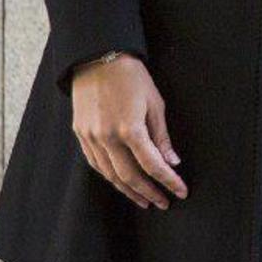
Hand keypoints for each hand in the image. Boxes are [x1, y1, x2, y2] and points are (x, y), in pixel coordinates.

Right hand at [70, 54, 186, 209]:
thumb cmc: (132, 77)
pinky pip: (95, 164)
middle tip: (163, 203)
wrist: (98, 58)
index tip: (181, 192)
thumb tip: (172, 162)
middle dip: (149, 193)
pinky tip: (122, 182)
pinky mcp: (80, 134)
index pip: (153, 165)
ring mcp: (90, 137)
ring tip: (144, 200)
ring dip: (128, 190)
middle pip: (129, 177)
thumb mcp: (155, 103)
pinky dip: (110, 177)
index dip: (168, 181)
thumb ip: (161, 136)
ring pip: (110, 175)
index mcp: (130, 129)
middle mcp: (107, 138)